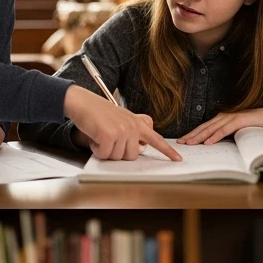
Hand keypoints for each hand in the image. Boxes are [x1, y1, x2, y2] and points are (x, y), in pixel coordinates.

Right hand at [64, 86, 181, 161]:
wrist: (83, 102)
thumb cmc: (99, 112)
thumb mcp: (122, 118)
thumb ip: (134, 131)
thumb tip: (142, 146)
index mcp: (138, 123)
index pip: (156, 139)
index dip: (168, 151)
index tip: (178, 159)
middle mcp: (133, 127)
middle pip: (132, 156)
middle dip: (118, 152)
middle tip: (109, 140)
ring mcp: (122, 131)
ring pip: (117, 157)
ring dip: (106, 151)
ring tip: (101, 136)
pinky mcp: (109, 135)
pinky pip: (104, 154)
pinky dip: (97, 149)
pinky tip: (94, 138)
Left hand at [178, 107, 262, 144]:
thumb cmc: (252, 122)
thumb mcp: (235, 129)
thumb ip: (225, 133)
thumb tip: (213, 143)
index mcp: (221, 118)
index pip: (203, 127)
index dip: (192, 133)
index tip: (182, 140)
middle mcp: (223, 116)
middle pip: (204, 127)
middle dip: (191, 135)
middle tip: (180, 142)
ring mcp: (231, 118)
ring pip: (211, 129)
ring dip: (199, 136)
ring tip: (190, 143)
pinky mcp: (239, 121)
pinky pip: (225, 130)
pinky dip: (215, 136)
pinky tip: (208, 142)